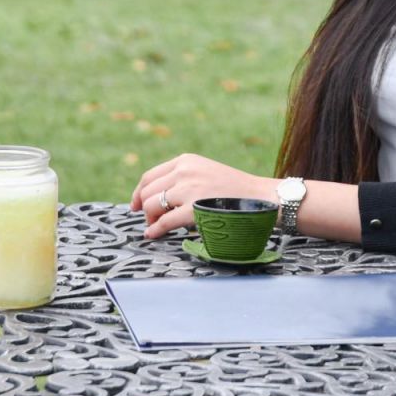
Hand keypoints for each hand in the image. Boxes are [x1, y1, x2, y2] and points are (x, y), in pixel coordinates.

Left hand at [130, 153, 276, 239]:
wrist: (261, 197)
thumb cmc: (235, 190)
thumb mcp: (206, 173)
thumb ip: (183, 179)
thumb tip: (154, 198)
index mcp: (186, 160)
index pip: (149, 176)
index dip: (138, 192)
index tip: (134, 205)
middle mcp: (185, 170)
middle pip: (147, 191)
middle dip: (145, 208)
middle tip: (151, 220)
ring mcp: (189, 188)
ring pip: (151, 205)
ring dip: (151, 219)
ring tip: (156, 227)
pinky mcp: (195, 208)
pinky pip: (164, 221)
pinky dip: (155, 230)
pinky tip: (153, 235)